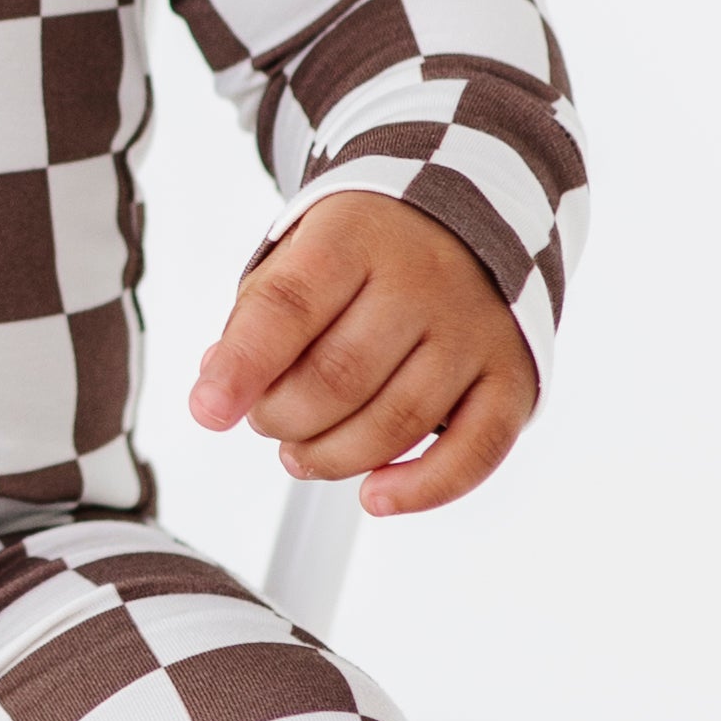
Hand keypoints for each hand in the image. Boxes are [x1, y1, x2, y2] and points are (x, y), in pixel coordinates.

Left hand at [187, 193, 535, 518]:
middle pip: (339, 376)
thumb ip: (258, 319)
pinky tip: (375, 497)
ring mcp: (473, 331)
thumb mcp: (301, 256)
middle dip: (282, 418)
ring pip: (397, 422)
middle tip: (266, 421)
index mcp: (356, 236)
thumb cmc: (365, 254)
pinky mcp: (513, 378)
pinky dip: (421, 489)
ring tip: (301, 453)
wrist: (467, 223)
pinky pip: (473, 452)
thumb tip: (217, 386)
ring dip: (333, 457)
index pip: (290, 306)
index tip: (207, 411)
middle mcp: (424, 280)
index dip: (242, 366)